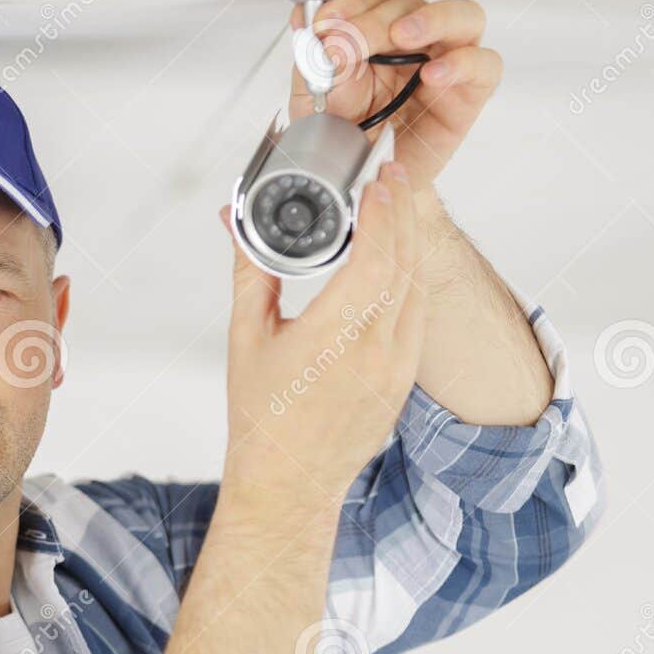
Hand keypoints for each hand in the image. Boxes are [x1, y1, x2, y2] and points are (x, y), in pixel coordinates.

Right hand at [220, 161, 426, 506]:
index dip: (384, 212)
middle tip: (394, 173)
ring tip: (396, 205)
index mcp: (332, 341)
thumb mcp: (247, 339)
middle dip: (402, 212)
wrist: (287, 481)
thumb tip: (237, 220)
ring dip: (409, 242)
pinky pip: (416, 315)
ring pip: (416, 288)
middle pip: (405, 264)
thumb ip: (251, 271)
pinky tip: (397, 258)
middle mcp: (375, 353)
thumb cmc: (260, 416)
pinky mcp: (405, 380)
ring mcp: (397, 369)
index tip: (379, 178)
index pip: (377, 259)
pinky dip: (408, 279)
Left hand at [288, 0, 499, 193]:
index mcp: (377, 36)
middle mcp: (414, 44)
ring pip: (462, 17)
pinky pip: (484, 65)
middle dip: (375, 20)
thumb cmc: (345, 139)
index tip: (327, 22)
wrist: (361, 185)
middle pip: (412, 6)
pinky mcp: (468, 94)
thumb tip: (305, 18)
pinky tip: (431, 74)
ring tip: (400, 35)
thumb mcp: (316, 97)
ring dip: (430, 20)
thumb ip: (312, 58)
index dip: (351, 4)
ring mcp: (445, 64)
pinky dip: (462, 62)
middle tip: (349, 43)